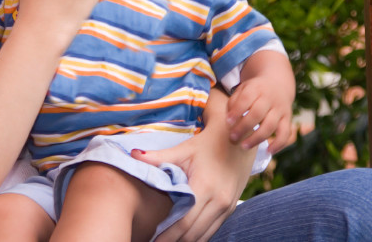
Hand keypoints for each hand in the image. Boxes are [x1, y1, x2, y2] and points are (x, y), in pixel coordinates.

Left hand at [132, 89, 255, 241]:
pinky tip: (183, 237)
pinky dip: (198, 236)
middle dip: (173, 241)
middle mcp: (219, 201)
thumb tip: (133, 155)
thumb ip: (158, 157)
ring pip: (204, 235)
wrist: (238, 139)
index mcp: (205, 187)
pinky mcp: (230, 209)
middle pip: (193, 233)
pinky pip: (212, 229)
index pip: (183, 221)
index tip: (152, 240)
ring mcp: (227, 207)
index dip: (166, 235)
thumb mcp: (183, 149)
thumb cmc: (207, 144)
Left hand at [226, 50, 294, 153]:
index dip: (237, 111)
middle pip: (257, 114)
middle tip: (233, 138)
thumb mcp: (242, 89)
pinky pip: (285, 133)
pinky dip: (278, 144)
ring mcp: (280, 109)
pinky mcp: (288, 119)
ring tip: (244, 146)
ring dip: (257, 138)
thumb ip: (234, 102)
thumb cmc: (254, 90)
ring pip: (270, 125)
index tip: (228, 122)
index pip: (246, 99)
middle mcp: (269, 98)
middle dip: (244, 127)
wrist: (277, 83)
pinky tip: (269, 151)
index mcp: (256, 88)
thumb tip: (229, 120)